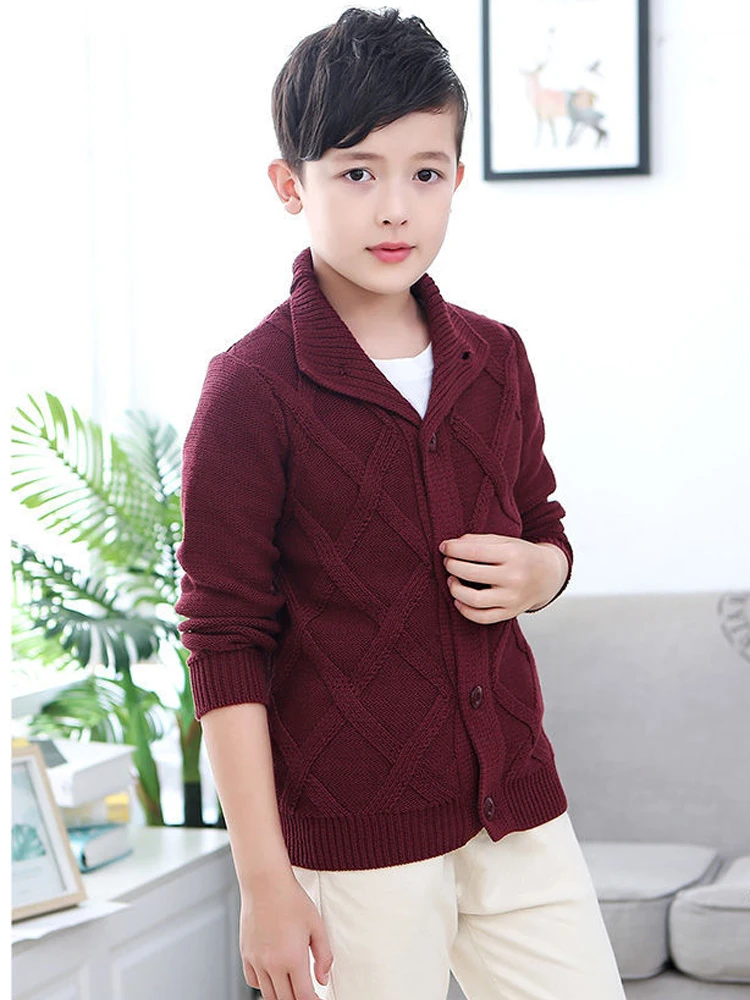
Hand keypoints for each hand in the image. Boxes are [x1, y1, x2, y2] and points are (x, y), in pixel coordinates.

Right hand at [240, 874, 332, 999]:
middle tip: (307, 994)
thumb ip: (324, 956)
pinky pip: (253, 981)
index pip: (304, 997)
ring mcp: (257, 960)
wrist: (265, 883)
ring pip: (268, 994)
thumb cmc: (292, 900)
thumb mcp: (317, 925)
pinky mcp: (246, 954)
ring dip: (281, 995)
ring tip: (292, 989)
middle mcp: (272, 964)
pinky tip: (273, 977)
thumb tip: (323, 979)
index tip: (318, 999)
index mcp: (293, 958)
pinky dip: (264, 985)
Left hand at [439, 534, 566, 623]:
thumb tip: (451, 545)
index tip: (444, 547)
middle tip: (447, 562)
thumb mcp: (505, 541)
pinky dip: (465, 610)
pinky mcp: (510, 613)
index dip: (454, 549)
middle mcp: (514, 578)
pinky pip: (482, 617)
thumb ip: (479, 541)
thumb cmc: (521, 555)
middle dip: (452, 566)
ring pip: (475, 600)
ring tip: (452, 581)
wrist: (548, 575)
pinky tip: (459, 599)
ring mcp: (513, 598)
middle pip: (472, 574)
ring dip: (455, 590)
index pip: (475, 552)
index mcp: (513, 555)